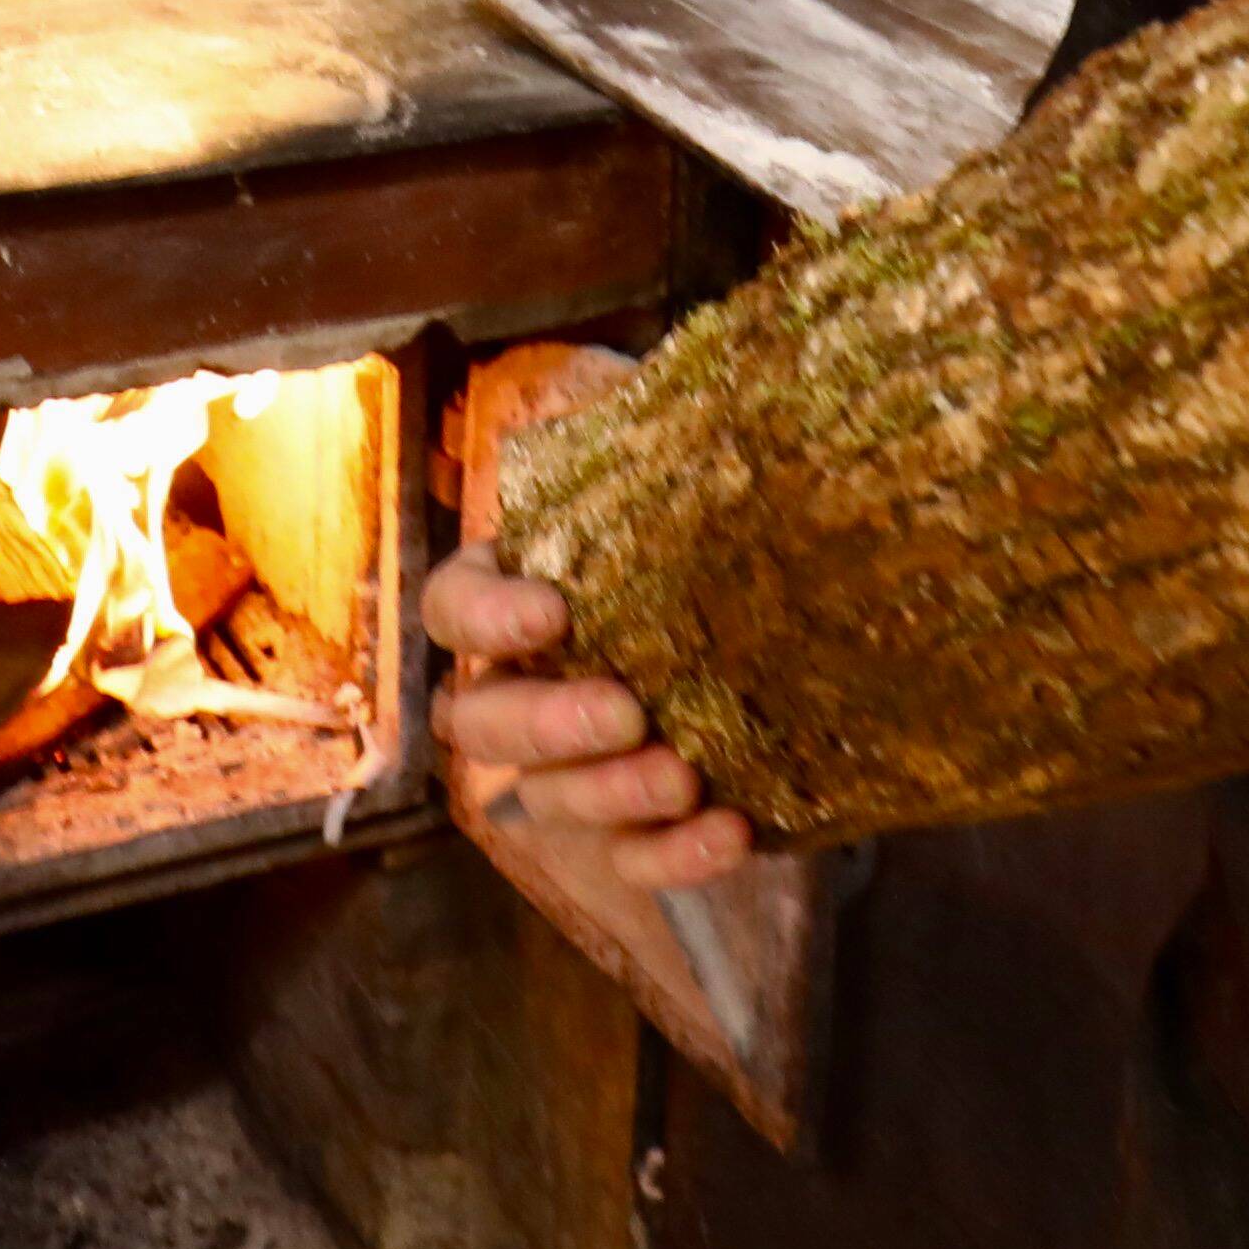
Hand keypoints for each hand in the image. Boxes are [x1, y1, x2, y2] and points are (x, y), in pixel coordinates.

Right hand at [423, 339, 750, 890]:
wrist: (794, 649)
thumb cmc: (711, 551)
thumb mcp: (688, 494)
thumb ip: (674, 452)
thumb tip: (721, 387)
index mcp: (515, 598)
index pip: (455, 607)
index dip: (489, 615)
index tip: (555, 609)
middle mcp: (521, 691)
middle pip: (483, 724)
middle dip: (547, 721)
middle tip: (627, 709)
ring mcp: (570, 772)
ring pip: (551, 801)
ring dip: (611, 793)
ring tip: (684, 774)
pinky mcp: (634, 834)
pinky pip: (630, 861)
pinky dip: (674, 857)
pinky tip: (730, 831)